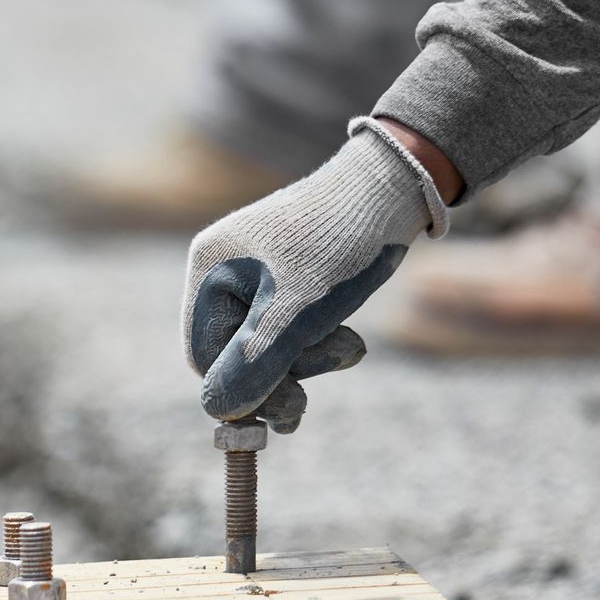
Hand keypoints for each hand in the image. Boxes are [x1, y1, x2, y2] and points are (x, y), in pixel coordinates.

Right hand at [181, 119, 448, 432]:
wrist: (395, 186)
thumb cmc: (339, 242)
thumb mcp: (295, 311)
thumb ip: (255, 362)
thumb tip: (218, 409)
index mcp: (210, 270)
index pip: (204, 355)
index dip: (239, 389)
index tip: (280, 413)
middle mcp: (225, 271)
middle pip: (235, 353)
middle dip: (279, 375)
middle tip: (308, 402)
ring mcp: (256, 274)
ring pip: (267, 345)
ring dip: (307, 360)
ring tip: (350, 349)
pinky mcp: (289, 278)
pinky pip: (290, 328)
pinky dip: (317, 341)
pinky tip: (347, 336)